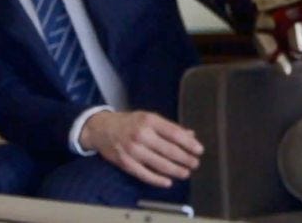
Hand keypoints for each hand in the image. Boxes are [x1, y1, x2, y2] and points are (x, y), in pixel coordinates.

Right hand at [80, 110, 202, 187]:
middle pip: (169, 150)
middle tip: (195, 163)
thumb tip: (190, 135)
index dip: (189, 144)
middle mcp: (141, 135)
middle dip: (185, 159)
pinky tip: (168, 182)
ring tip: (186, 173)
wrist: (102, 129)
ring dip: (176, 170)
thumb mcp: (149, 118)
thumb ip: (170, 127)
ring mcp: (133, 150)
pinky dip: (158, 180)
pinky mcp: (126, 163)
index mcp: (150, 121)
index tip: (199, 150)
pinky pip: (145, 174)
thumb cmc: (129, 123)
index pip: (174, 134)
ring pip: (159, 164)